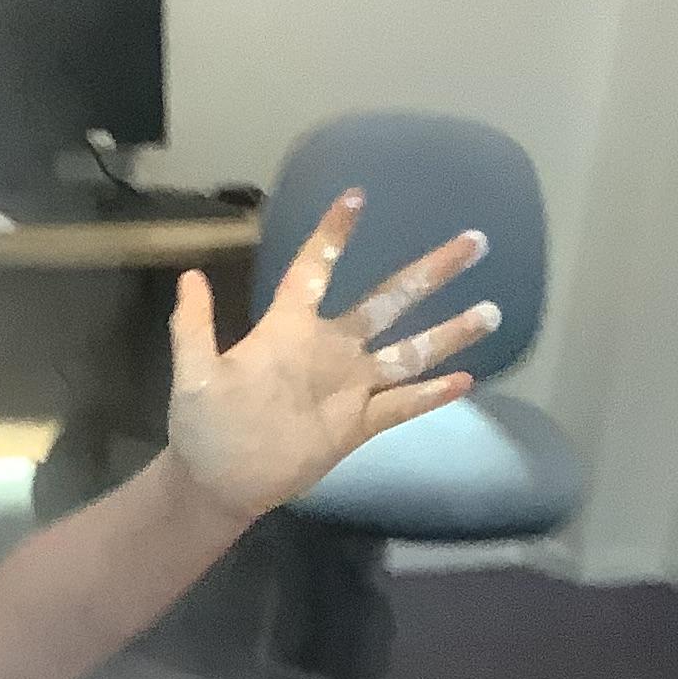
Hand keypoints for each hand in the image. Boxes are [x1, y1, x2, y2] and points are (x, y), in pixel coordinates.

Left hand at [165, 191, 502, 526]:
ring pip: (409, 352)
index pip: (314, 270)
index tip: (357, 197)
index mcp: (288, 330)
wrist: (218, 481)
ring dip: (449, 333)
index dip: (333, 236)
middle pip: (388, 301)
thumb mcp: (194, 374)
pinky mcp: (357, 425)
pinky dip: (431, 395)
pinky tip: (466, 380)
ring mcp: (348, 388)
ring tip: (490, 310)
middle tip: (475, 241)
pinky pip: (401, 406)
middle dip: (430, 273)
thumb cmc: (203, 425)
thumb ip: (194, 327)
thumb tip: (187, 277)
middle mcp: (329, 350)